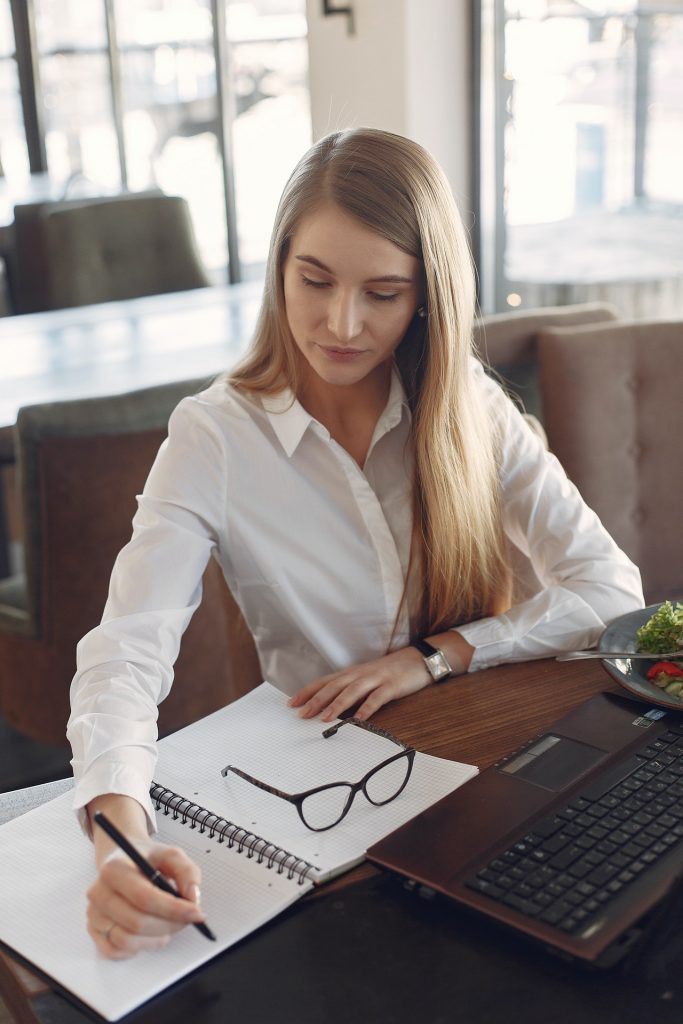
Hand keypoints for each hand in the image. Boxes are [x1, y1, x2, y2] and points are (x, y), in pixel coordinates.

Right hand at [86, 795, 205, 958]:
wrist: (122, 859)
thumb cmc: (146, 859)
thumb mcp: (171, 855)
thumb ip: (187, 873)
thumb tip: (193, 898)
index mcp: (115, 869)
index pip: (145, 897)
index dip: (173, 909)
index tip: (196, 913)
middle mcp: (99, 892)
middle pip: (137, 922)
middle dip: (169, 925)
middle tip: (188, 920)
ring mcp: (94, 913)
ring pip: (127, 941)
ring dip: (156, 938)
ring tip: (169, 926)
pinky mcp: (94, 930)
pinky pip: (115, 951)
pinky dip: (138, 948)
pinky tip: (150, 935)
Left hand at [289, 633, 474, 722]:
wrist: (420, 658)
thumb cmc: (392, 671)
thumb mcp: (369, 678)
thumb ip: (352, 690)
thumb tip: (331, 707)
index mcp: (353, 673)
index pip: (325, 681)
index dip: (308, 691)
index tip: (292, 703)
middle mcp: (361, 674)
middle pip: (334, 686)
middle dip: (316, 700)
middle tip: (301, 713)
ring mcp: (376, 678)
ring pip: (352, 691)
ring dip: (337, 705)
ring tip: (324, 718)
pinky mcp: (392, 685)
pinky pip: (377, 698)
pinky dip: (367, 709)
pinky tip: (359, 719)